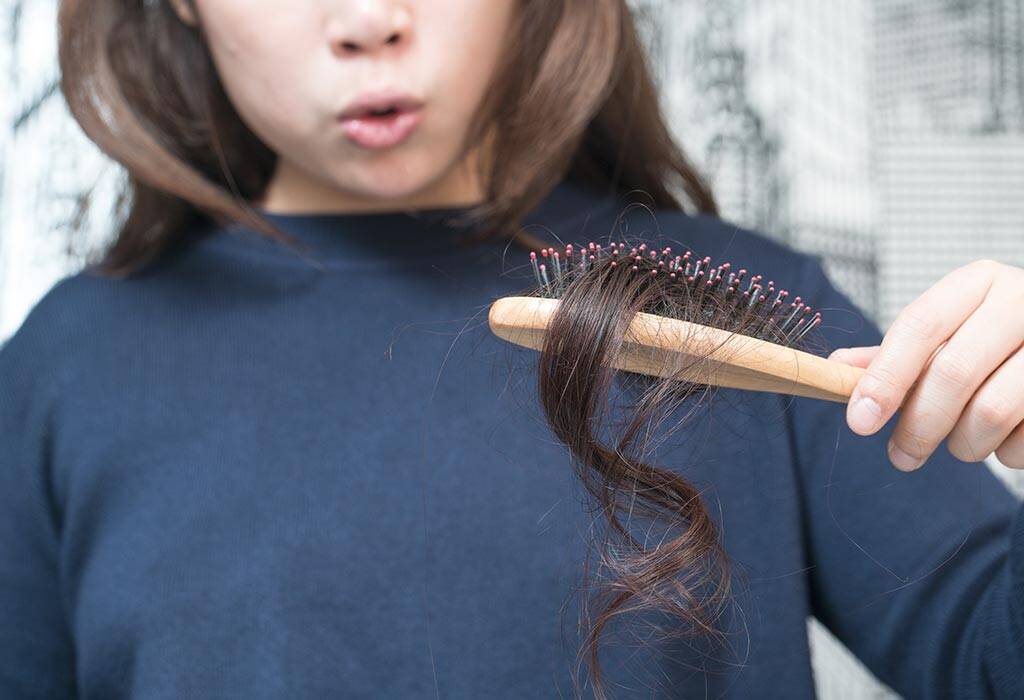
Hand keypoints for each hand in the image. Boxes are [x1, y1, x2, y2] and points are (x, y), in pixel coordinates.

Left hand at [827, 259, 1023, 470]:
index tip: (859, 421)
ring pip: (993, 411)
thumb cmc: (993, 341)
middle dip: (918, 426)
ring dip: (964, 443)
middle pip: (953, 373)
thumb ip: (894, 354)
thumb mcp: (947, 333)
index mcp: (978, 283)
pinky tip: (1004, 439)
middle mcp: (1022, 302)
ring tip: (960, 444)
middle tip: (900, 456)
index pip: (919, 326)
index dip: (885, 377)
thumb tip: (833, 369)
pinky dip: (1006, 452)